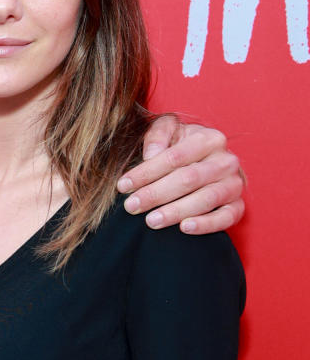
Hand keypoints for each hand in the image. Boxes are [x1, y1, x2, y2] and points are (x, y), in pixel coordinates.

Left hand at [117, 115, 244, 233]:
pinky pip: (227, 217)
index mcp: (209, 139)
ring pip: (206, 198)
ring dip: (176, 211)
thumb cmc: (180, 147)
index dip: (147, 172)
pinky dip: (207, 224)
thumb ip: (157, 135)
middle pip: (189, 178)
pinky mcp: (238, 206)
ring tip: (151, 220)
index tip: (123, 186)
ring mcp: (234, 184)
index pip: (175, 157)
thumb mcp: (167, 131)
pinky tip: (184, 228)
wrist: (205, 163)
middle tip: (132, 206)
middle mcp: (226, 161)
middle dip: (156, 194)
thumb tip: (151, 155)